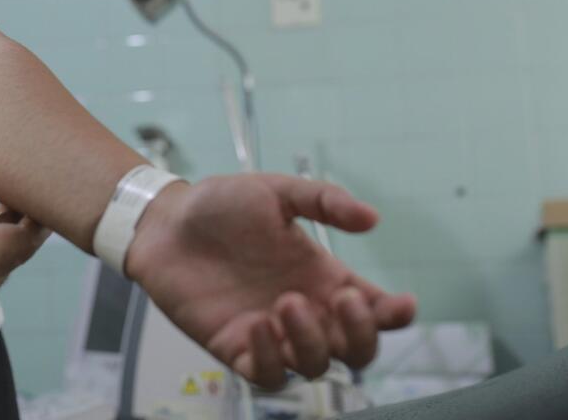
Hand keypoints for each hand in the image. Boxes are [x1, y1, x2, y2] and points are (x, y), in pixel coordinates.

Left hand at [124, 174, 416, 388]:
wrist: (165, 221)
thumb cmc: (221, 205)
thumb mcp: (276, 192)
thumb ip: (324, 200)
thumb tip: (372, 218)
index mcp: (323, 276)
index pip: (374, 308)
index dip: (394, 315)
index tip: (402, 304)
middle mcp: (305, 310)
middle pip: (355, 349)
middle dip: (360, 334)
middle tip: (342, 300)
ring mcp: (271, 333)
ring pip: (315, 366)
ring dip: (312, 342)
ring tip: (286, 301)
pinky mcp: (235, 348)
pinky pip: (267, 375)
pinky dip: (269, 359)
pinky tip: (256, 325)